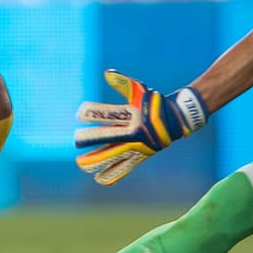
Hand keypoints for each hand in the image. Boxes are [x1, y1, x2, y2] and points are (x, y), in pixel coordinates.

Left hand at [74, 70, 208, 185]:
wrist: (176, 120)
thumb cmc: (155, 102)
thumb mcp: (139, 90)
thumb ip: (122, 82)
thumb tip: (107, 73)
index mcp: (132, 115)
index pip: (109, 113)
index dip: (94, 113)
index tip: (80, 114)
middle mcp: (133, 133)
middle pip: (107, 137)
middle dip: (91, 138)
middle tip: (76, 141)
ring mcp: (136, 146)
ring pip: (113, 156)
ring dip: (97, 160)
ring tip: (81, 164)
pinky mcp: (139, 156)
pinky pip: (124, 167)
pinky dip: (112, 174)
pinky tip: (99, 179)